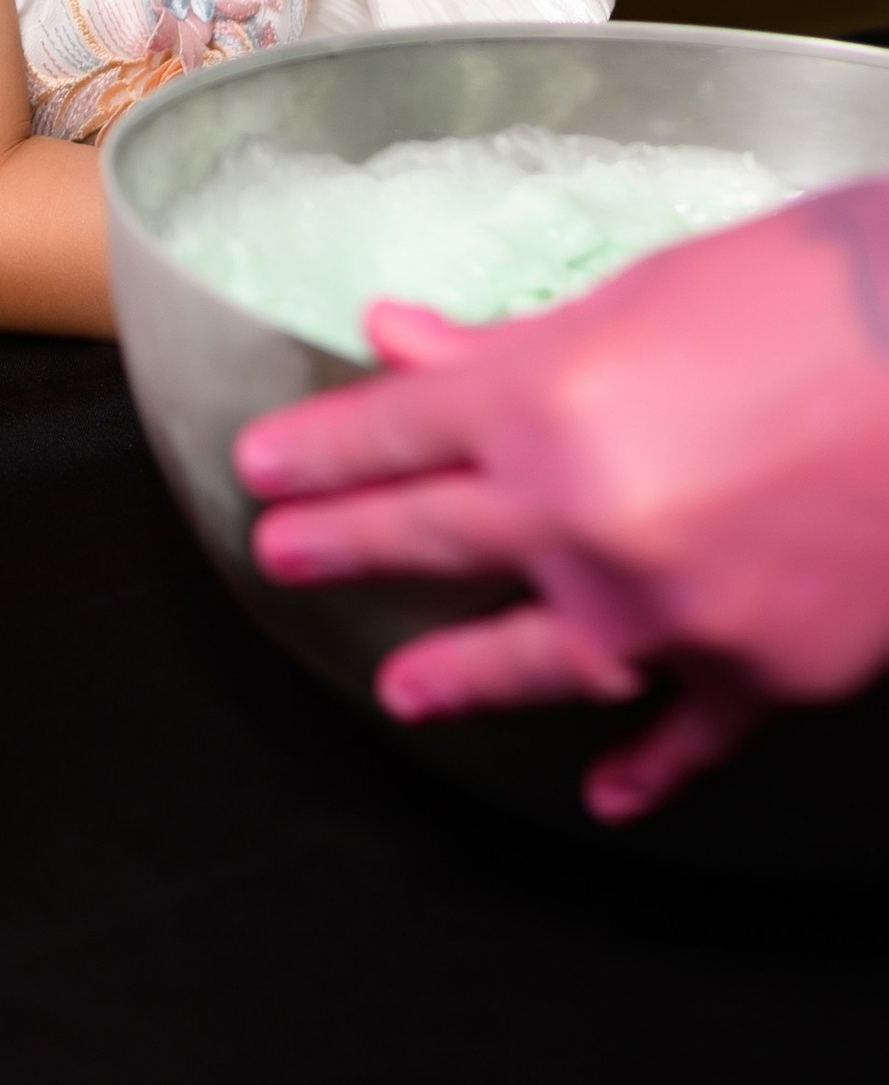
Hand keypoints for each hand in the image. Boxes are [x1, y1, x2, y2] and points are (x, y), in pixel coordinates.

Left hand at [231, 183, 888, 820]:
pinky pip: (681, 737)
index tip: (265, 470)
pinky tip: (604, 793)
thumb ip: (514, 340)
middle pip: (429, 535)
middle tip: (283, 559)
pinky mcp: (759, 670)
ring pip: (531, 655)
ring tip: (404, 689)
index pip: (391, 429)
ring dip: (459, 671)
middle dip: (346, 545)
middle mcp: (581, 510)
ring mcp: (664, 605)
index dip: (321, 450)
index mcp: (543, 396)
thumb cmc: (819, 290)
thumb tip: (399, 338)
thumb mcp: (642, 290)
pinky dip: (641, 769)